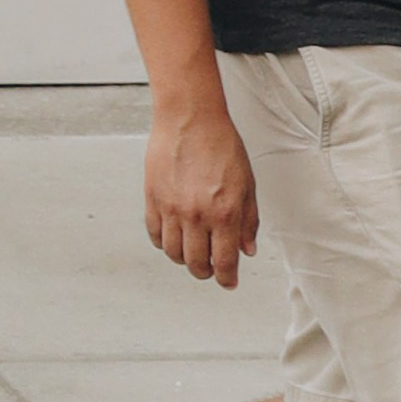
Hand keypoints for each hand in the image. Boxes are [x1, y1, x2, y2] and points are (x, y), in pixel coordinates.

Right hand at [143, 93, 256, 288]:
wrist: (190, 118)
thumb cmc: (222, 146)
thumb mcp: (247, 185)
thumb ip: (248, 221)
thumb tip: (247, 249)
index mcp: (224, 213)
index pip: (225, 262)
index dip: (227, 279)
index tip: (228, 283)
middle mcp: (196, 216)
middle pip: (196, 264)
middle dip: (206, 272)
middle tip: (211, 268)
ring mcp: (171, 208)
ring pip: (173, 253)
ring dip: (184, 259)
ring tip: (192, 251)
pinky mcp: (152, 198)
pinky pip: (155, 234)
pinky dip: (164, 242)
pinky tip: (174, 235)